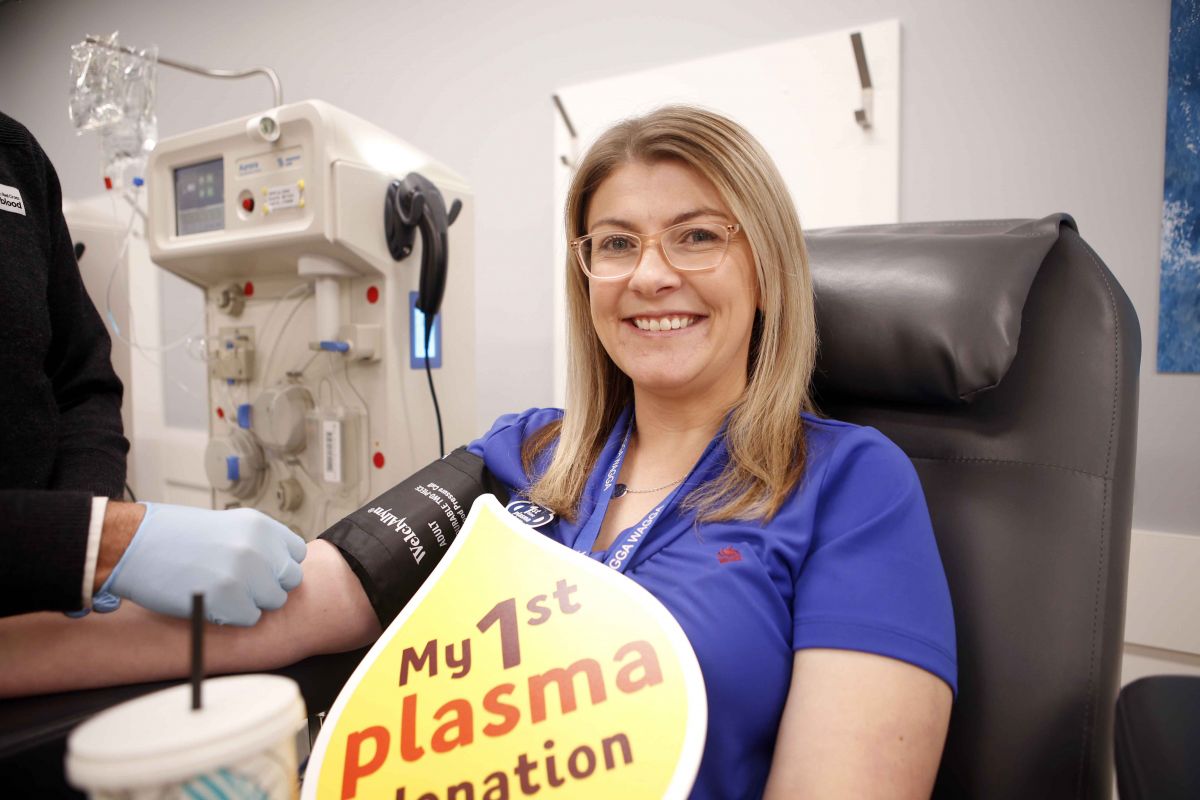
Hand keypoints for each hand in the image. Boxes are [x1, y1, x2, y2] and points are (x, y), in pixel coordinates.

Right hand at [101, 503, 306, 625]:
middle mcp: (257, 547)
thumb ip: (257, 543)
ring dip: (250, 603)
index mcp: (259, 525)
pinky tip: (210, 602)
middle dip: (268, 587)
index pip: (296, 553)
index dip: (278, 566)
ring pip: (272, 602)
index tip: (261, 570)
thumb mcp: (226, 525)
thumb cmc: (173, 536)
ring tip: (221, 592)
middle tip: (239, 586)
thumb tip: (279, 566)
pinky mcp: (227, 599)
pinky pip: (249, 619)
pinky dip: (232, 616)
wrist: (131, 545)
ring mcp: (244, 573)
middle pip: (290, 581)